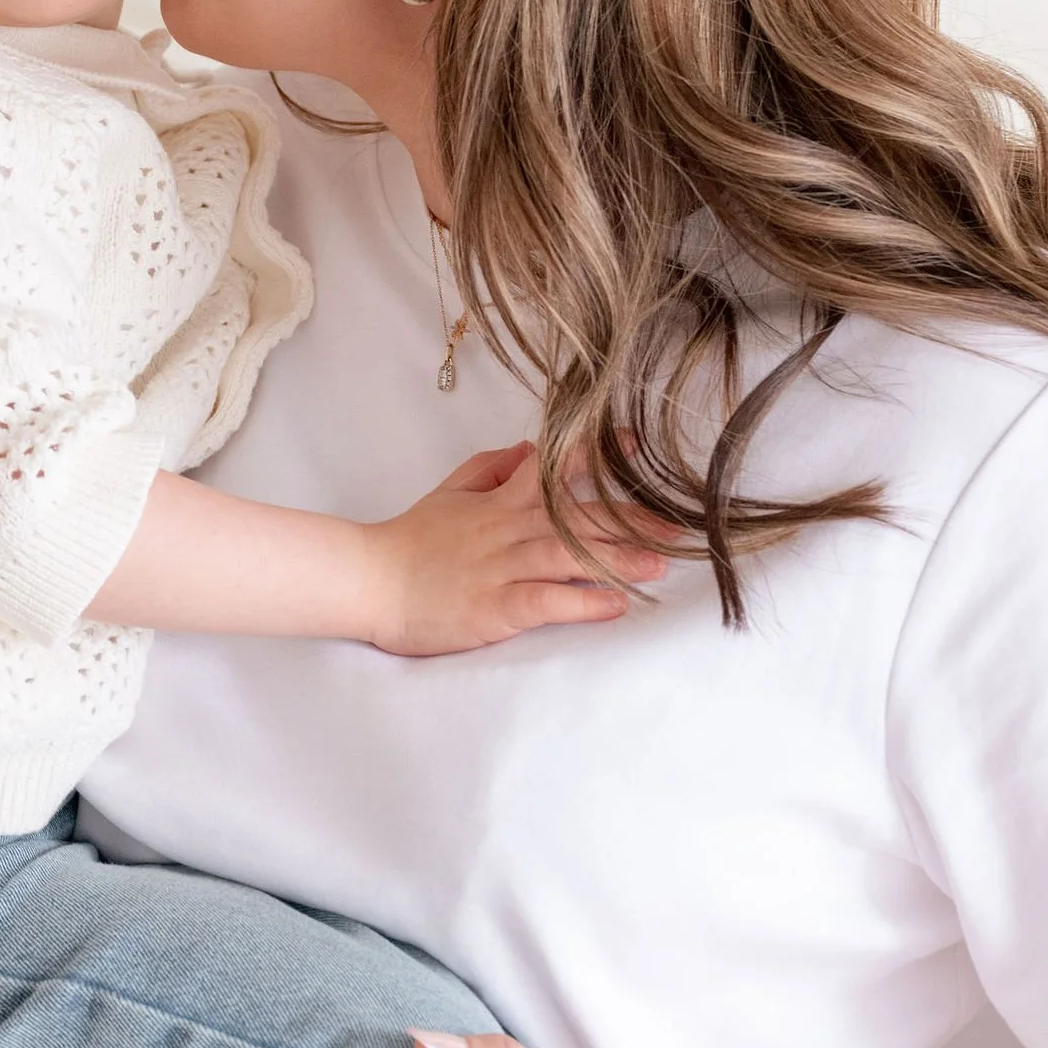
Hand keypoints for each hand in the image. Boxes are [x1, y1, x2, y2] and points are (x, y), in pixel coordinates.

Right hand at [365, 444, 668, 656]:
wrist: (371, 582)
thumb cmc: (411, 541)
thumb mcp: (450, 492)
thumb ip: (491, 468)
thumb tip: (528, 449)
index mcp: (500, 500)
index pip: (553, 466)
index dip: (596, 452)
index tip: (636, 442)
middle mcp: (508, 528)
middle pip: (577, 516)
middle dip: (630, 519)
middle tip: (676, 525)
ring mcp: (503, 566)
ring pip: (569, 555)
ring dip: (619, 559)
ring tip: (660, 564)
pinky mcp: (496, 606)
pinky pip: (548, 600)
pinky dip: (583, 601)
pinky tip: (615, 605)